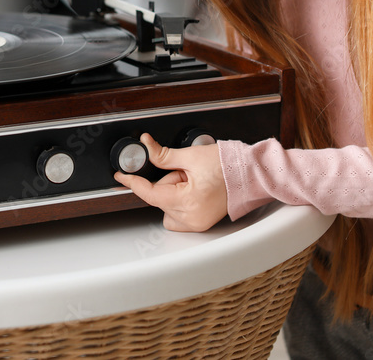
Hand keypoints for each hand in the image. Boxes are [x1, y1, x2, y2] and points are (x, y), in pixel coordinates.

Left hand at [113, 133, 227, 231]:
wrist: (249, 174)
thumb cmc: (228, 165)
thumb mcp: (191, 156)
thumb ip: (163, 155)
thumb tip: (146, 147)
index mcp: (188, 201)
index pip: (150, 193)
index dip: (133, 182)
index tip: (123, 176)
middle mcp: (192, 217)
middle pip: (159, 200)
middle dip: (166, 183)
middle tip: (185, 172)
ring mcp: (197, 223)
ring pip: (166, 209)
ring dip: (172, 194)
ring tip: (192, 182)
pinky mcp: (201, 224)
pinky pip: (177, 216)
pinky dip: (179, 203)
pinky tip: (194, 191)